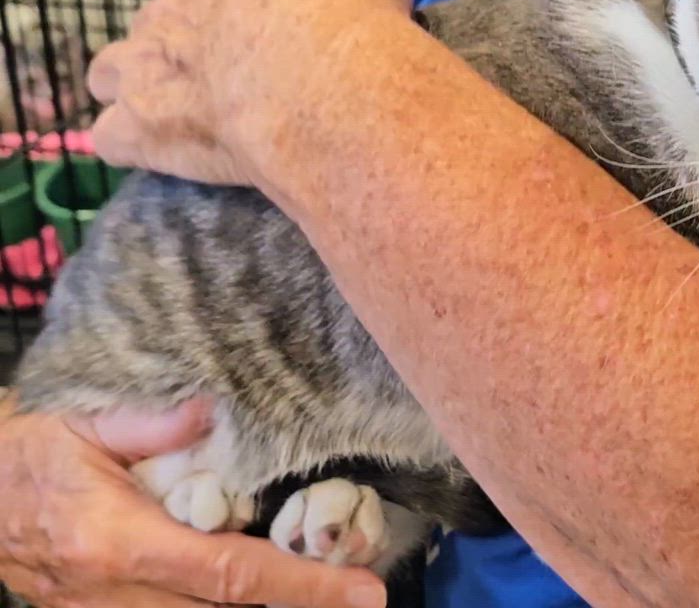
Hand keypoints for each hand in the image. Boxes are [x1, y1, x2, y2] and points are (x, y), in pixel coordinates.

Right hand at [0, 391, 386, 607]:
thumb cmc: (28, 452)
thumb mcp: (85, 421)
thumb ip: (151, 424)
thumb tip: (215, 411)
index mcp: (118, 541)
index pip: (229, 573)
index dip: (304, 587)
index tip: (364, 592)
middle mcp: (116, 592)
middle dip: (299, 602)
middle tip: (363, 591)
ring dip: (264, 605)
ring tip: (325, 588)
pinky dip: (222, 604)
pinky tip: (262, 588)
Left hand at [86, 0, 412, 187]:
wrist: (329, 85)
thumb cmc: (358, 30)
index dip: (245, 13)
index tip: (272, 40)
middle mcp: (185, 6)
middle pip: (161, 22)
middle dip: (184, 51)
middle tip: (230, 86)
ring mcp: (153, 62)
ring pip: (112, 71)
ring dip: (136, 92)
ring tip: (176, 121)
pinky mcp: (142, 122)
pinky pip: (112, 137)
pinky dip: (132, 147)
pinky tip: (164, 159)